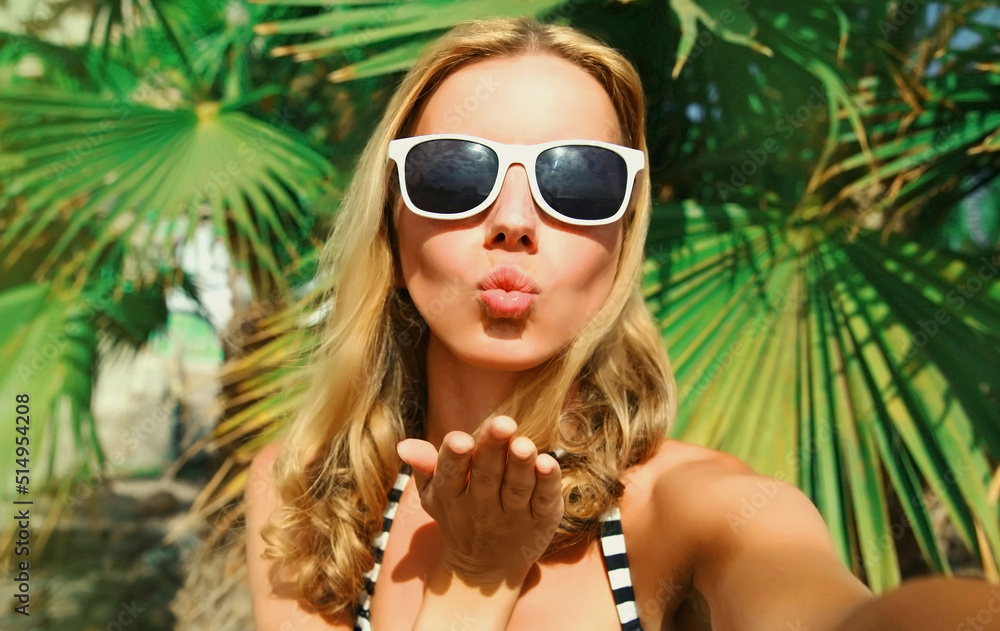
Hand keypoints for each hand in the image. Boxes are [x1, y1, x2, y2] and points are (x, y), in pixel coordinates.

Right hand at [396, 416, 563, 586]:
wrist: (485, 569)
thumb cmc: (458, 514)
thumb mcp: (435, 493)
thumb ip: (425, 465)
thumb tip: (404, 444)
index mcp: (451, 495)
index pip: (450, 474)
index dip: (454, 457)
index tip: (459, 439)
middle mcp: (481, 506)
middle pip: (487, 475)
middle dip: (493, 448)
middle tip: (502, 423)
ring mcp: (512, 515)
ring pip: (516, 487)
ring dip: (521, 465)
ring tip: (524, 443)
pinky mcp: (541, 519)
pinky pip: (543, 500)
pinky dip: (548, 483)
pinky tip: (549, 463)